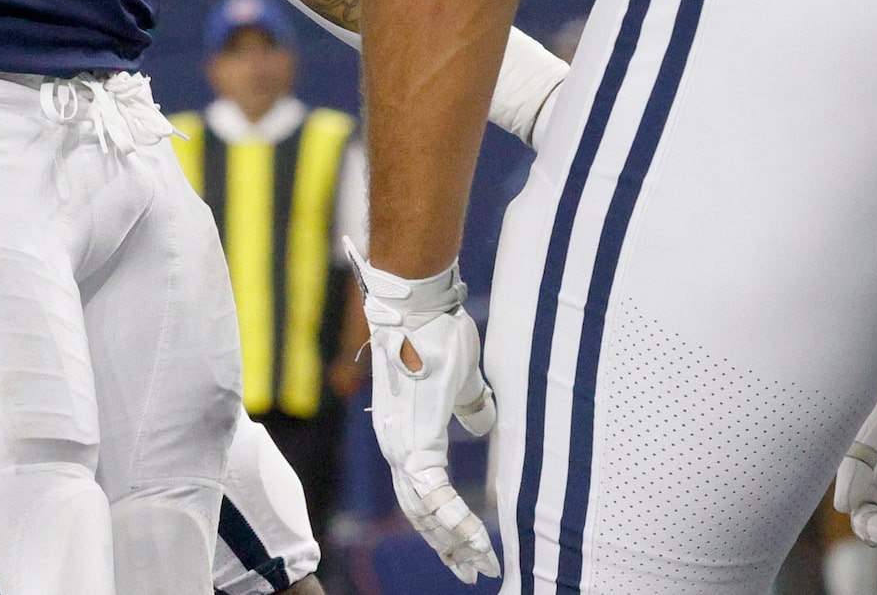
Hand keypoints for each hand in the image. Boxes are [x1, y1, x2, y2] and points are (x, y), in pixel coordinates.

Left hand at [358, 251, 498, 581]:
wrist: (414, 306)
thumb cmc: (436, 333)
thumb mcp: (462, 378)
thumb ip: (470, 406)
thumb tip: (483, 427)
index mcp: (401, 432)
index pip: (419, 491)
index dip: (443, 522)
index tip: (469, 546)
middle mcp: (393, 444)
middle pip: (417, 511)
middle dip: (446, 545)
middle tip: (473, 570)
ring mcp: (399, 444)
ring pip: (422, 510)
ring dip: (453, 540)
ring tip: (480, 562)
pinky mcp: (413, 441)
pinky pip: (434, 495)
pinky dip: (456, 520)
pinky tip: (478, 539)